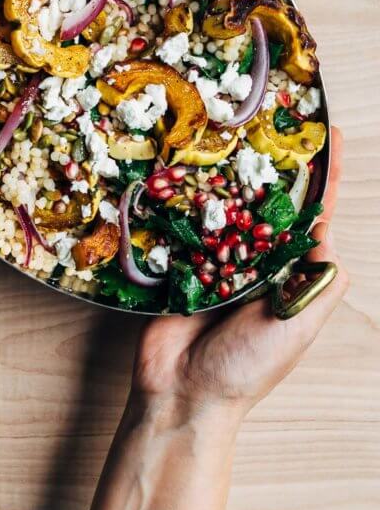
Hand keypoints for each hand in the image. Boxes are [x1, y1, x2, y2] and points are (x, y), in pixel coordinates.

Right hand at [79, 129, 347, 509]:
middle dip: (272, 163)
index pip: (314, 216)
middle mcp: (255, 261)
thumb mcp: (298, 326)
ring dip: (227, 176)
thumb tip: (329, 234)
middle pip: (267, 201)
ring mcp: (215, 260)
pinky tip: (181, 170)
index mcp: (289, 274)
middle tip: (270, 116)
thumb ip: (319, 283)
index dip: (326, 177)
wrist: (182, 393)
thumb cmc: (247, 367)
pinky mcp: (179, 264)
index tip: (331, 134)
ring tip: (228, 130)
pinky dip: (185, 202)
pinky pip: (185, 226)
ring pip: (226, 207)